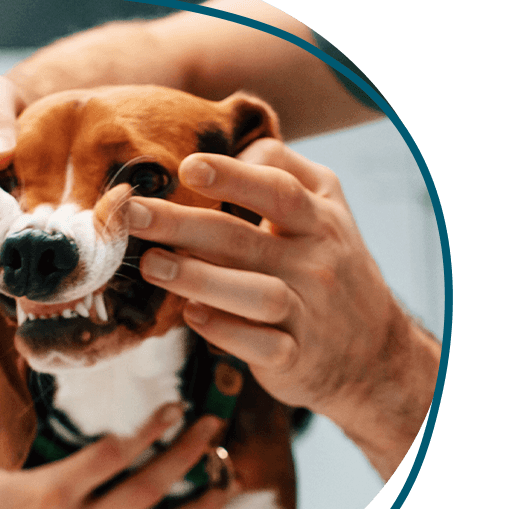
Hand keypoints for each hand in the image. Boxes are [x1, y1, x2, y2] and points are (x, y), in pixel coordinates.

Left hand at [127, 139, 437, 475]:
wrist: (374, 351)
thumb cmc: (329, 266)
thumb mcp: (325, 210)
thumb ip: (281, 172)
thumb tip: (222, 152)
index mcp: (320, 219)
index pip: (277, 190)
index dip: (234, 176)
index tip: (188, 167)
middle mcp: (318, 262)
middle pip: (245, 240)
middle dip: (184, 225)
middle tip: (134, 216)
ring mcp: (310, 312)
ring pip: (256, 294)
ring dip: (198, 279)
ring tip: (150, 266)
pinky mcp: (297, 356)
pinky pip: (262, 346)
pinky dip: (225, 331)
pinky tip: (191, 316)